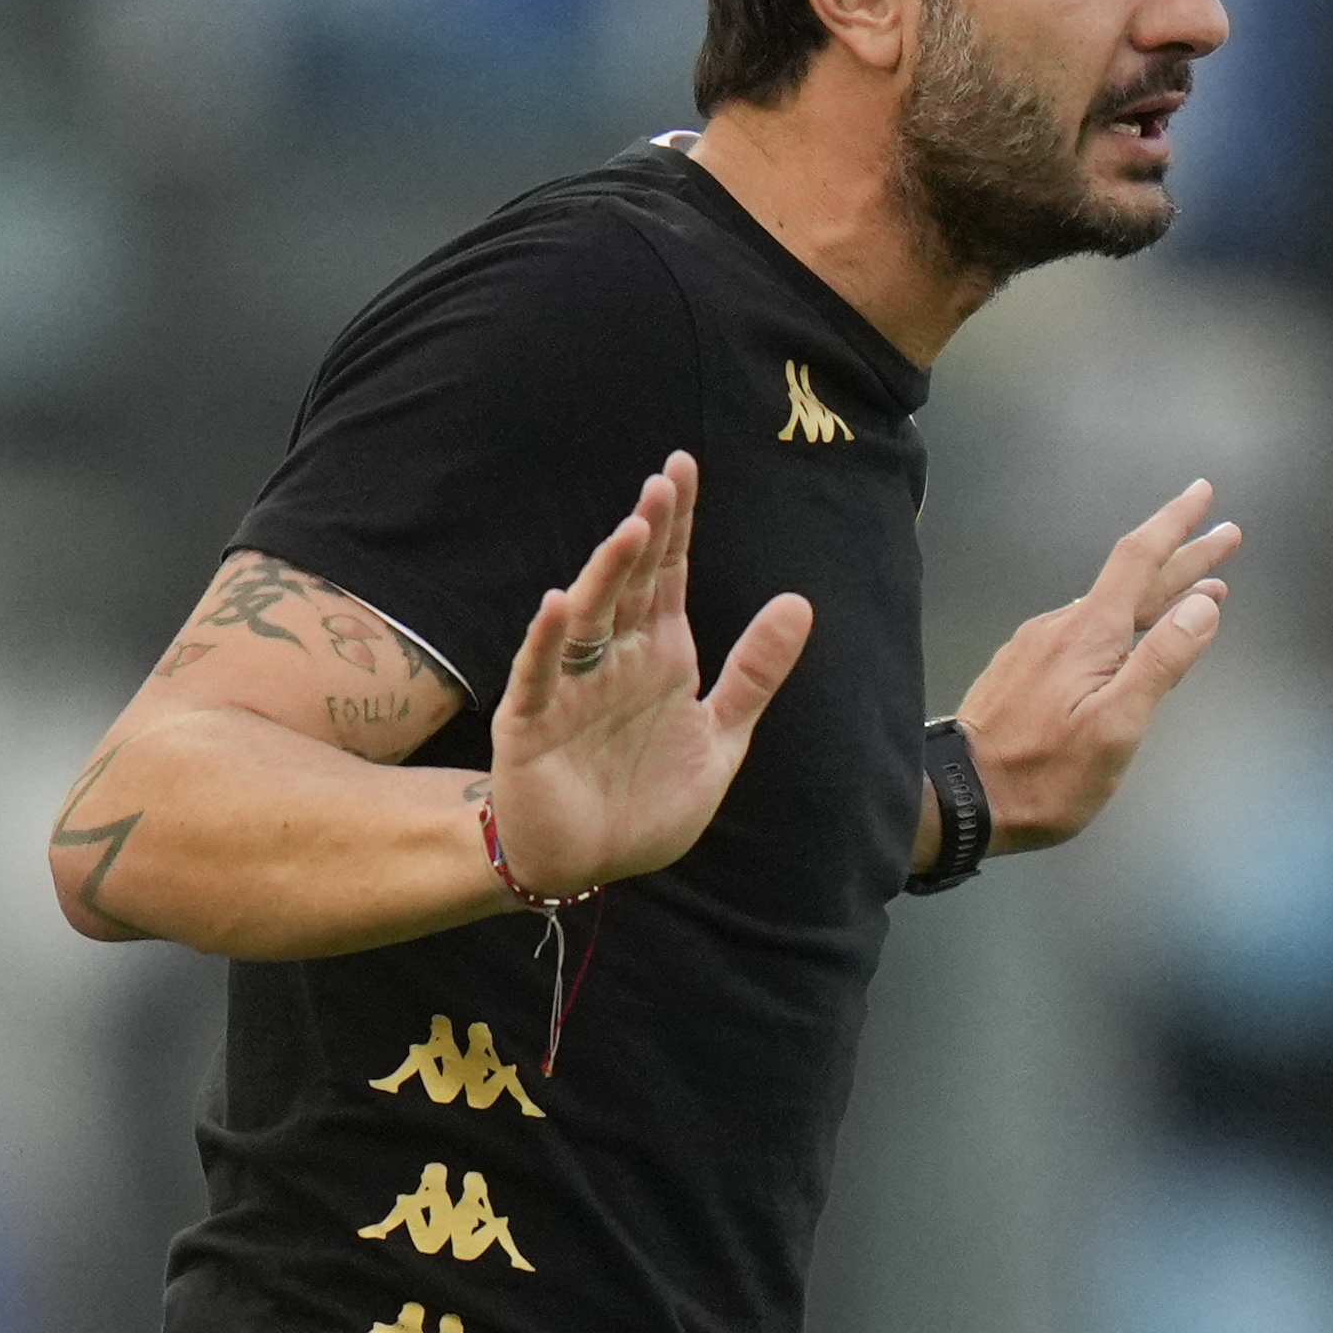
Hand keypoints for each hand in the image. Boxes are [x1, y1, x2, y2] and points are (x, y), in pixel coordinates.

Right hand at [485, 454, 811, 897]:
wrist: (588, 864)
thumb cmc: (645, 802)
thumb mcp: (719, 738)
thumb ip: (754, 674)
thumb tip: (800, 602)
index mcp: (659, 657)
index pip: (668, 576)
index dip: (678, 526)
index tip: (684, 468)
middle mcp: (613, 660)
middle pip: (630, 584)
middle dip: (648, 533)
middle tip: (665, 480)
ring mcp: (569, 688)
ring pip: (588, 618)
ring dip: (607, 575)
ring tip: (633, 531)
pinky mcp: (532, 723)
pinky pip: (539, 676)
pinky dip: (548, 642)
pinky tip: (559, 605)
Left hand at [952, 480, 1239, 854]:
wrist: (960, 797)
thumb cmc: (1045, 773)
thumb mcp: (1117, 725)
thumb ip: (1161, 661)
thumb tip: (1204, 604)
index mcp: (1088, 633)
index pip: (1139, 560)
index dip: (1175, 525)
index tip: (1203, 493)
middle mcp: (1061, 627)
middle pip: (1131, 580)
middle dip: (1184, 558)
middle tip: (1227, 537)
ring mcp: (1038, 647)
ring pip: (1109, 608)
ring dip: (1157, 594)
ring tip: (1198, 591)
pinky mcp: (1024, 670)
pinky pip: (1085, 631)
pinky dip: (1124, 622)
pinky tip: (1132, 636)